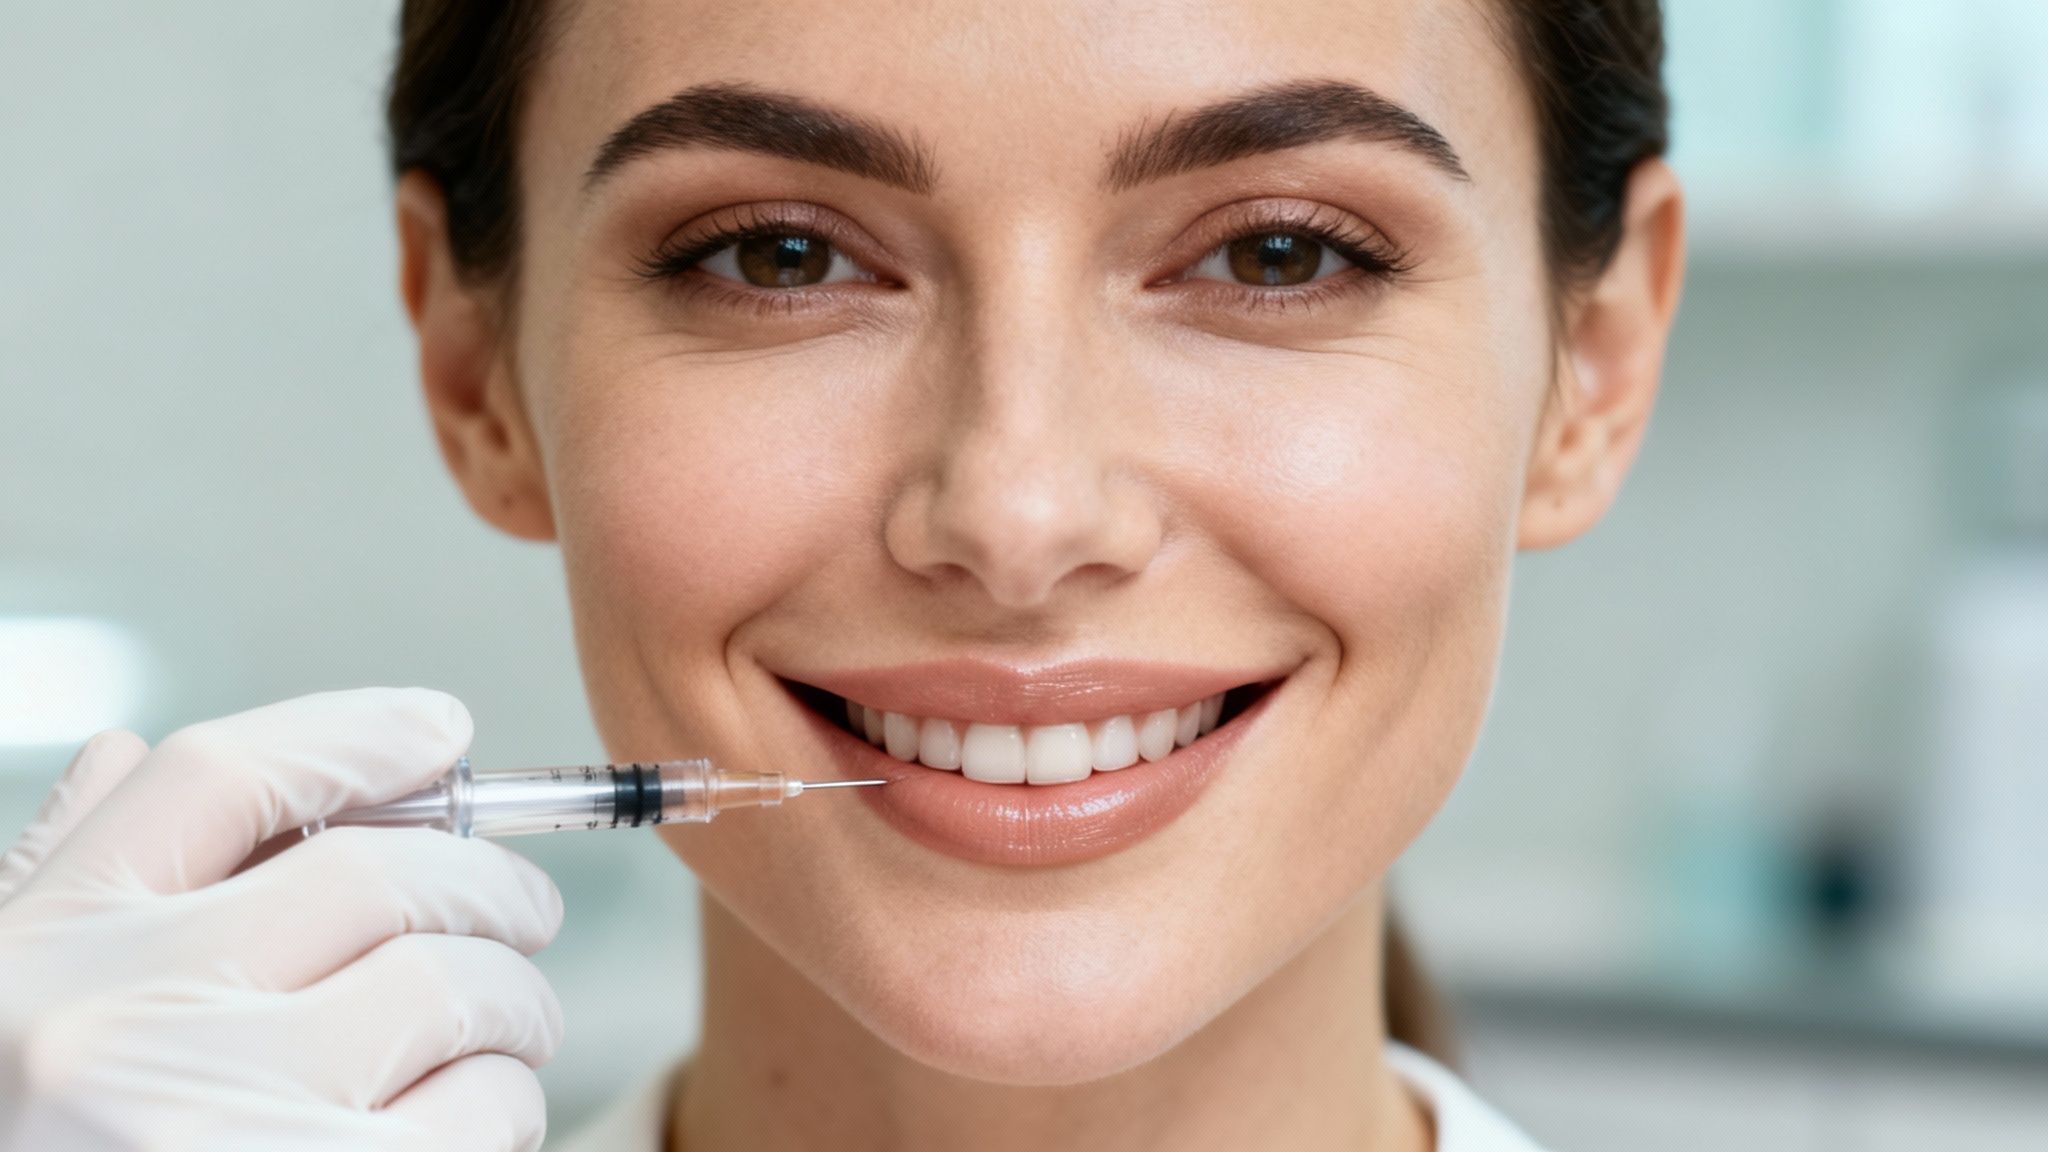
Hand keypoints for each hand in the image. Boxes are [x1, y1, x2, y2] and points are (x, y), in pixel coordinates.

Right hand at [0, 688, 564, 1150]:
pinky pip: (486, 1112)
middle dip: (489, 886)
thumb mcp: (7, 1022)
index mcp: (40, 953)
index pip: (218, 777)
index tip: (443, 730)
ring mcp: (217, 1121)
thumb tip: (131, 759)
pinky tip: (473, 1126)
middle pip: (380, 874)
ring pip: (461, 990)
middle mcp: (114, 1023)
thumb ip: (69, 892)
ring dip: (515, 1005)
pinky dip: (506, 1108)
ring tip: (504, 1031)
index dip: (354, 735)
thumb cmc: (48, 1146)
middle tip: (525, 916)